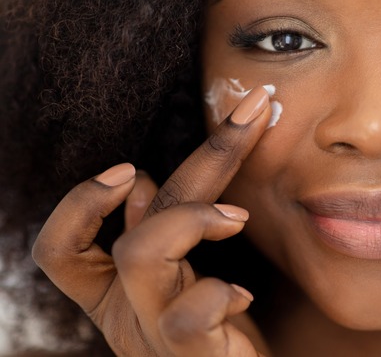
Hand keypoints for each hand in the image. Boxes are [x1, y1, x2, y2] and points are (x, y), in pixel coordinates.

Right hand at [32, 86, 272, 356]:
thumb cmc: (217, 332)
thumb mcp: (182, 279)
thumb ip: (162, 234)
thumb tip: (142, 183)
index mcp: (114, 295)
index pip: (61, 251)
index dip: (80, 205)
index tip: (130, 167)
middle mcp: (126, 315)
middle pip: (132, 227)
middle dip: (205, 156)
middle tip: (252, 112)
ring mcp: (154, 338)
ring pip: (141, 257)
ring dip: (193, 219)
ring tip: (238, 216)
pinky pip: (185, 319)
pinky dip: (216, 293)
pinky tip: (241, 295)